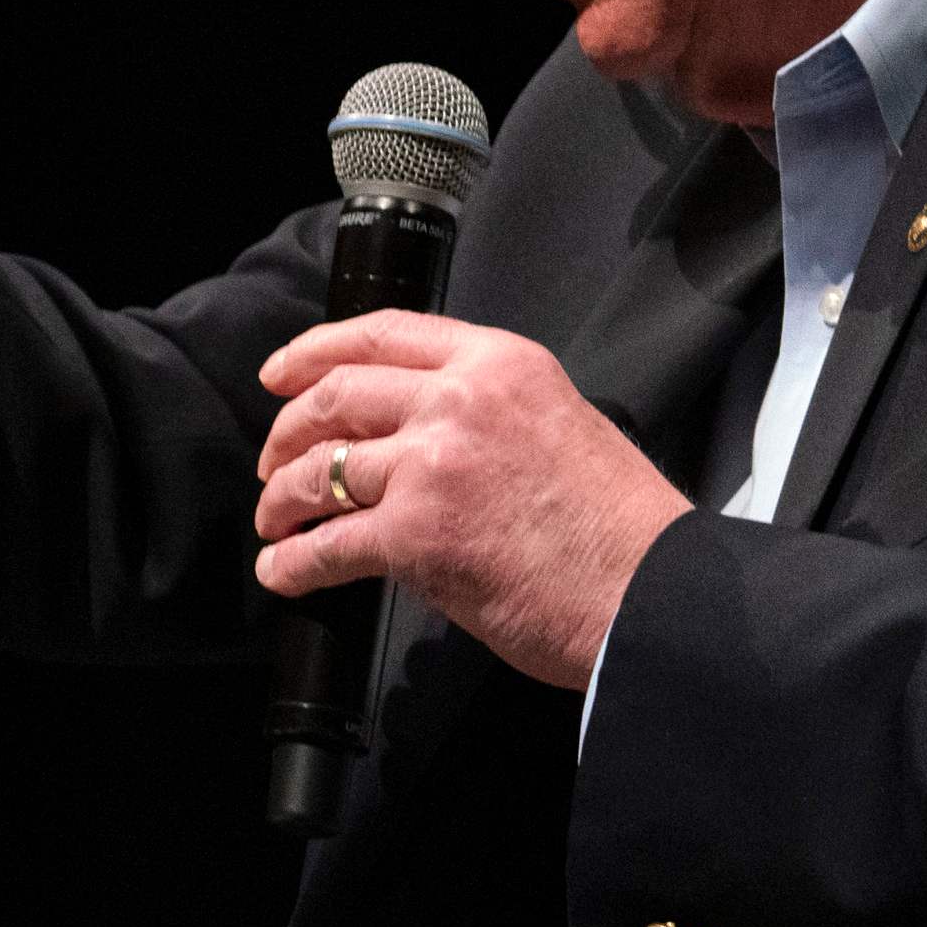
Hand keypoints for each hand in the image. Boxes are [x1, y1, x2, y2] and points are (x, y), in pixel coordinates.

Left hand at [250, 312, 689, 689]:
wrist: (652, 592)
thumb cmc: (620, 527)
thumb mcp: (560, 422)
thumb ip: (488, 414)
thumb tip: (419, 437)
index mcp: (499, 363)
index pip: (383, 334)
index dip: (314, 351)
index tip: (280, 373)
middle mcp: (460, 400)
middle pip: (336, 397)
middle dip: (288, 433)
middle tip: (275, 463)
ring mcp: (433, 464)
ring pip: (320, 470)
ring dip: (283, 501)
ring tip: (276, 523)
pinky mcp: (416, 533)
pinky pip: (328, 545)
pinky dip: (292, 562)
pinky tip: (282, 572)